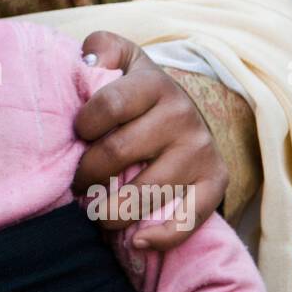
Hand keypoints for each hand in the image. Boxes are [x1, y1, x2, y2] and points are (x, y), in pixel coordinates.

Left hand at [72, 31, 226, 250]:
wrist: (182, 110)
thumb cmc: (134, 90)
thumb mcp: (119, 58)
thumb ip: (99, 49)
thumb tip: (87, 60)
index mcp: (152, 83)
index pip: (107, 105)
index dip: (82, 126)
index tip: (74, 137)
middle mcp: (181, 114)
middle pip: (118, 153)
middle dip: (86, 174)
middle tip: (74, 185)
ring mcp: (200, 149)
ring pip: (146, 191)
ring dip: (110, 211)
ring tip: (92, 212)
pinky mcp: (217, 180)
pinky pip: (189, 218)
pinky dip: (161, 236)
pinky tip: (136, 242)